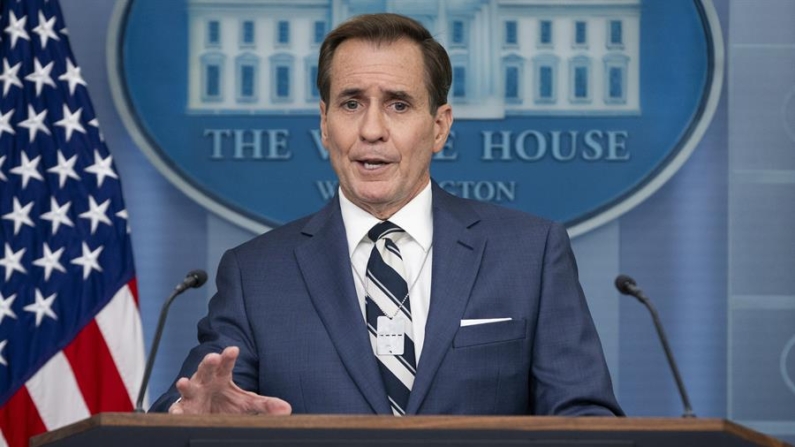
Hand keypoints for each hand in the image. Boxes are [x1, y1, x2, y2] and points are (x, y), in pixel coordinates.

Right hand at [168, 346, 291, 414]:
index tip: (234, 349)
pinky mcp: (184, 410)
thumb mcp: (248, 404)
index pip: (226, 363)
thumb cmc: (227, 403)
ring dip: (186, 384)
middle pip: (206, 369)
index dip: (229, 356)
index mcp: (222, 376)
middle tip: (213, 357)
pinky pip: (177, 409)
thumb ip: (266, 405)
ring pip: (188, 386)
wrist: (209, 416)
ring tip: (184, 381)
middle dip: (209, 362)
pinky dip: (176, 411)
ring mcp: (193, 395)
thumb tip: (286, 409)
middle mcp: (206, 381)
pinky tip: (177, 412)